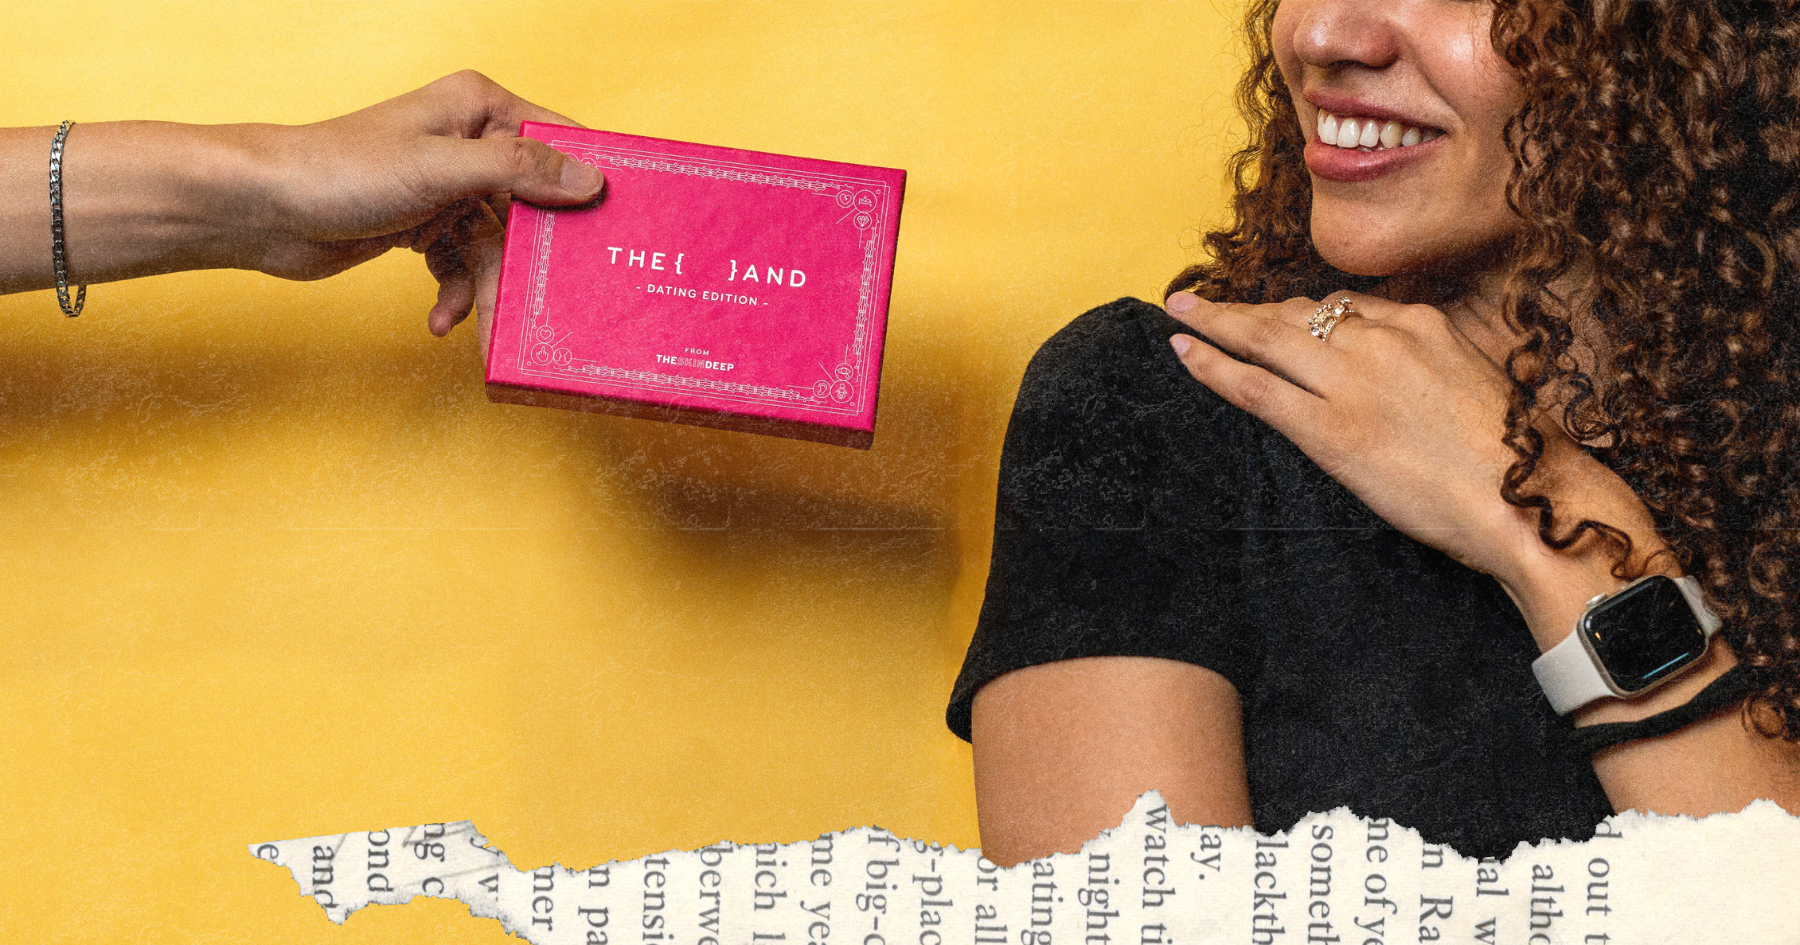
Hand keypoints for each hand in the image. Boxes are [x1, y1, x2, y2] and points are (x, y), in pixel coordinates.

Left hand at [238, 70, 604, 340]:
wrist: (263, 211)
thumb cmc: (341, 170)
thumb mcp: (442, 169)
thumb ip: (521, 171)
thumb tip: (591, 181)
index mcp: (481, 108)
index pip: (559, 142)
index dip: (589, 183)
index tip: (616, 229)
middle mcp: (470, 143)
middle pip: (534, 206)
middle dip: (533, 259)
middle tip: (549, 301)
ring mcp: (449, 186)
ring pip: (498, 246)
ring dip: (487, 288)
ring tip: (481, 325)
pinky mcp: (427, 224)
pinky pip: (464, 264)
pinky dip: (456, 293)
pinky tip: (443, 319)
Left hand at [1162, 290, 1664, 633]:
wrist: (1528, 498)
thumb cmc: (1512, 458)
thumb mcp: (1474, 383)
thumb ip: (1428, 366)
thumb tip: (1398, 377)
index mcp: (1420, 324)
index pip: (1345, 306)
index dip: (1298, 310)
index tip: (1272, 313)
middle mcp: (1381, 338)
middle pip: (1295, 310)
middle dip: (1242, 305)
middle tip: (1198, 299)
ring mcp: (1351, 380)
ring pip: (1266, 336)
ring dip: (1215, 321)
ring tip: (1179, 312)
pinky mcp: (1328, 428)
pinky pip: (1254, 385)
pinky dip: (1211, 364)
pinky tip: (1183, 351)